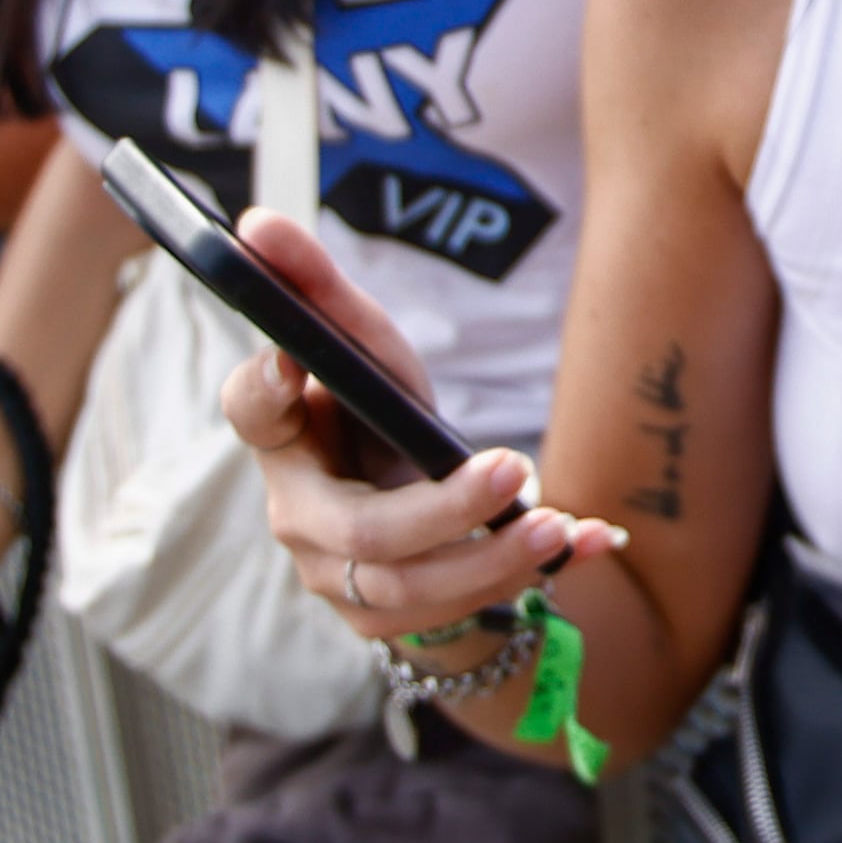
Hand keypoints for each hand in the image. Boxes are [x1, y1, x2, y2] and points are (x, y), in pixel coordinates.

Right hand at [224, 206, 616, 638]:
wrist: (409, 520)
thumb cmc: (378, 420)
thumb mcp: (367, 354)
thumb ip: (321, 292)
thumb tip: (261, 224)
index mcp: (282, 440)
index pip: (252, 414)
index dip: (262, 391)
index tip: (291, 362)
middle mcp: (300, 519)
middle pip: (362, 532)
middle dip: (442, 511)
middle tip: (514, 466)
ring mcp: (341, 581)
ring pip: (415, 589)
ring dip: (494, 558)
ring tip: (558, 523)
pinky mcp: (390, 619)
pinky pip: (461, 611)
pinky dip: (532, 577)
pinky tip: (589, 543)